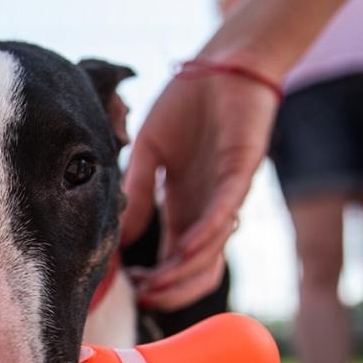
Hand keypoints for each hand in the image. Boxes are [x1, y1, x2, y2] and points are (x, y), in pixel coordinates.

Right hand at [121, 67, 279, 309]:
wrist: (222, 66)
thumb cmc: (188, 105)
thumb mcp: (148, 151)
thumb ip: (137, 189)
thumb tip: (121, 235)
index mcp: (186, 205)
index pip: (174, 257)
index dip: (156, 279)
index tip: (131, 286)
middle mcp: (207, 208)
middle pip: (197, 267)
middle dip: (171, 289)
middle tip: (143, 296)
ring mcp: (226, 195)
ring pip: (212, 250)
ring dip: (184, 273)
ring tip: (157, 286)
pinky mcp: (241, 173)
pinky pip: (225, 214)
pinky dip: (206, 236)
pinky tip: (184, 249)